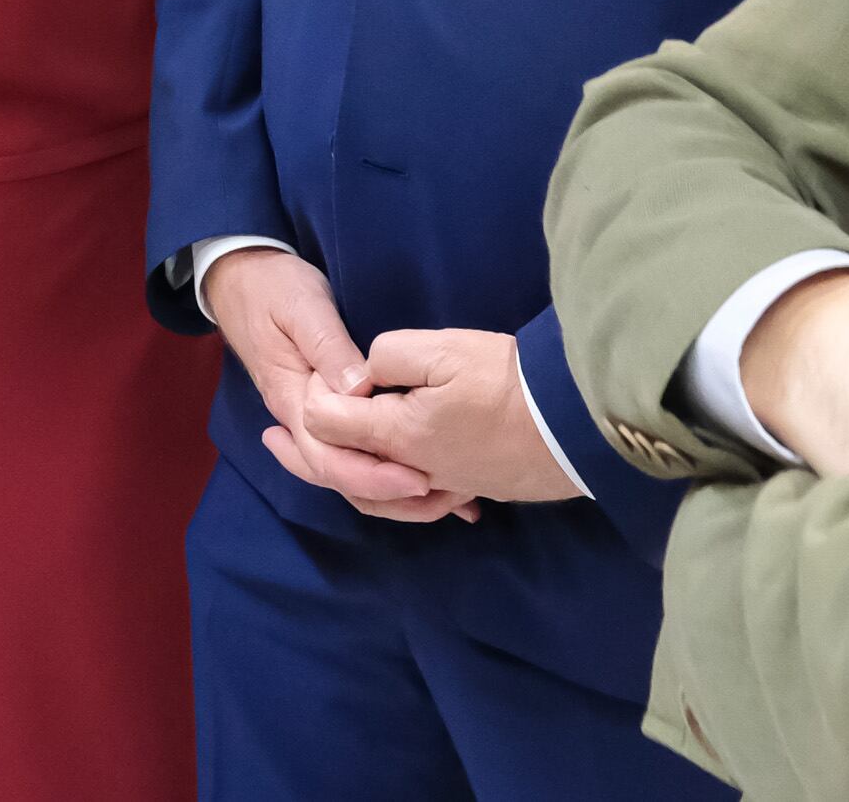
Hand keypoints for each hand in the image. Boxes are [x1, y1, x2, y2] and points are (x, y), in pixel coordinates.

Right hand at [199, 249, 474, 522]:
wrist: (242, 278)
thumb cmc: (275, 288)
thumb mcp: (303, 308)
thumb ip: (328, 348)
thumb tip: (359, 391)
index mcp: (293, 400)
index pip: (329, 458)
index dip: (373, 476)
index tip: (418, 479)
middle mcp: (299, 421)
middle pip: (340, 478)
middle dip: (391, 495)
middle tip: (446, 498)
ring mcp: (310, 419)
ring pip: (346, 474)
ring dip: (391, 494)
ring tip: (444, 500)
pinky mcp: (324, 411)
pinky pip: (351, 453)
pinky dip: (384, 473)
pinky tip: (424, 477)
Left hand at [297, 328, 581, 506]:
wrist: (578, 426)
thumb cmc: (508, 382)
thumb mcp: (443, 349)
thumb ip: (390, 355)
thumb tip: (364, 372)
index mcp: (397, 434)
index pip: (329, 422)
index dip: (314, 396)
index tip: (309, 373)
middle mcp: (413, 471)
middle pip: (344, 469)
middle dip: (304, 453)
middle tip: (270, 440)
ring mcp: (446, 486)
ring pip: (377, 493)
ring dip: (344, 476)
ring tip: (325, 459)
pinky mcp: (474, 488)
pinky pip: (416, 499)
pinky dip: (391, 491)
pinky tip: (395, 481)